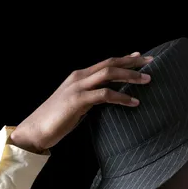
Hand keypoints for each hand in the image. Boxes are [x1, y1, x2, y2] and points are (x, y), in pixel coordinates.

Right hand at [9, 52, 152, 152]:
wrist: (35, 130)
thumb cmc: (55, 121)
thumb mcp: (76, 107)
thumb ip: (89, 100)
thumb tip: (105, 102)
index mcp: (78, 77)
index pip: (105, 63)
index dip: (124, 59)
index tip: (140, 57)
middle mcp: (78, 77)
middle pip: (110, 64)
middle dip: (132, 62)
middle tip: (151, 63)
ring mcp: (78, 88)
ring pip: (109, 74)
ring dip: (130, 76)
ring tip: (147, 80)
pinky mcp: (78, 101)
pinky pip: (105, 95)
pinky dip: (122, 97)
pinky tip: (134, 102)